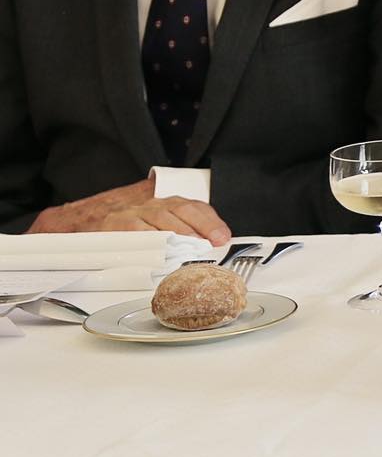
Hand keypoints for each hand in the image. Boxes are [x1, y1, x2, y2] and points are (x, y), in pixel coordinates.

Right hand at [27, 177, 230, 244]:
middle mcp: (151, 204)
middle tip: (210, 248)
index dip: (210, 222)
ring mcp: (132, 213)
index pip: (194, 207)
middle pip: (182, 211)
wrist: (84, 216)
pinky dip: (148, 243)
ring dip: (178, 238)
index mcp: (165, 202)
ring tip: (190, 253)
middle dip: (199, 231)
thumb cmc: (125, 222)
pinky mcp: (113, 226)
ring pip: (160, 221)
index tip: (222, 238)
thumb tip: (207, 247)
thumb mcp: (153, 220)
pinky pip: (134, 233)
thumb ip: (177, 229)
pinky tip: (159, 254)